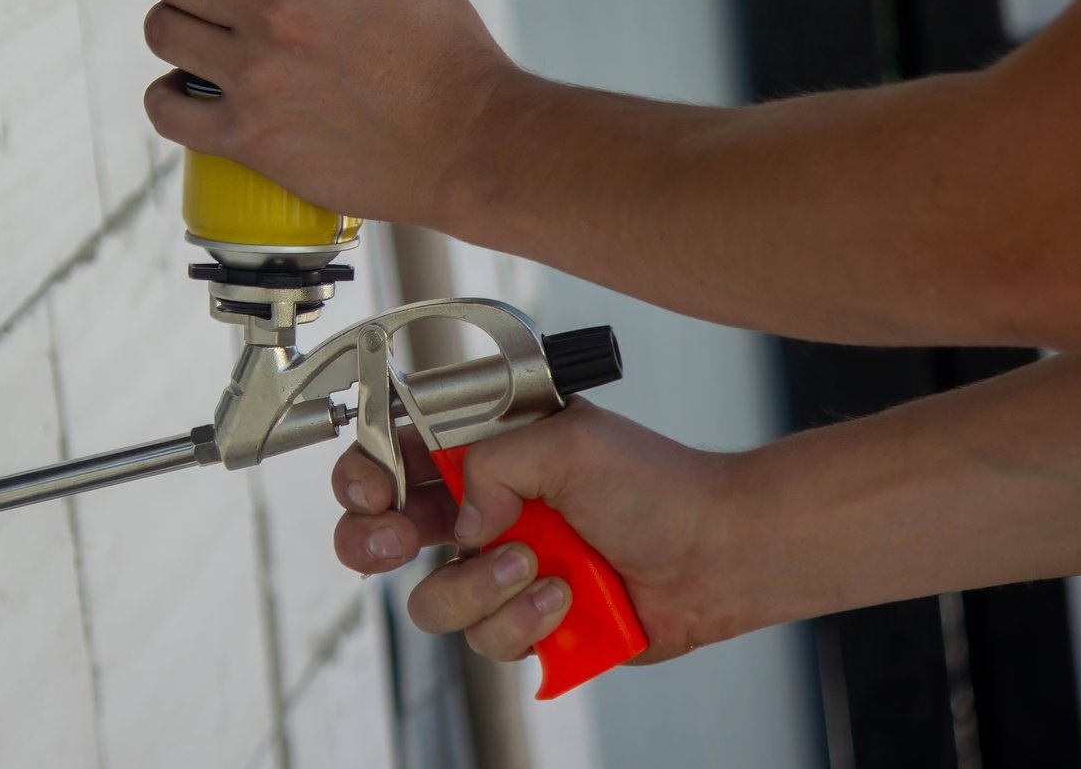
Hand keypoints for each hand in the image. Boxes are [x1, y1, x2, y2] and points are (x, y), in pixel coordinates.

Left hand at [142, 0, 515, 226]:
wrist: (467, 143)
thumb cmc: (448, 50)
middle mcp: (272, 11)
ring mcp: (255, 78)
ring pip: (162, 32)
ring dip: (173, 26)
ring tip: (195, 31)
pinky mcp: (250, 139)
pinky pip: (165, 109)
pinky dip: (166, 98)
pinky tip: (183, 90)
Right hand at [330, 401, 745, 662]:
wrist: (715, 554)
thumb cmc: (658, 486)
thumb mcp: (569, 440)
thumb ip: (494, 463)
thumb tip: (462, 520)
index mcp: (483, 456)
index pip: (395, 459)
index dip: (366, 476)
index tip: (375, 491)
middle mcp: (480, 514)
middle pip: (381, 534)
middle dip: (376, 541)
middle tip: (402, 541)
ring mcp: (498, 572)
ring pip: (432, 599)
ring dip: (480, 586)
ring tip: (535, 566)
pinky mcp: (523, 624)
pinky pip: (485, 639)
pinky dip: (525, 620)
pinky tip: (568, 597)